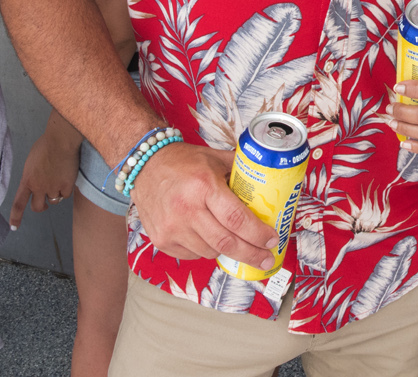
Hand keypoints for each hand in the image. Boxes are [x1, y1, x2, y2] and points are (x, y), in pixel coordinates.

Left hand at [10, 126, 80, 228]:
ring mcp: (53, 187)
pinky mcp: (66, 186)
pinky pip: (66, 195)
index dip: (16, 217)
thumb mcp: (32, 162)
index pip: (18, 203)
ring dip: (55, 194)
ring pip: (54, 201)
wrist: (60, 140)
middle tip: (44, 204)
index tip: (14, 227)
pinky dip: (66, 189)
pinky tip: (67, 178)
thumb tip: (36, 181)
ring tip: (59, 180)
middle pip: (38, 207)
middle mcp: (38, 187)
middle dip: (41, 207)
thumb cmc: (45, 145)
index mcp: (27, 180)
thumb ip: (32, 175)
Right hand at [128, 142, 277, 265]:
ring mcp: (172, 228)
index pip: (236, 218)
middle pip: (226, 242)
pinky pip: (192, 254)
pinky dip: (206, 250)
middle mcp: (186, 209)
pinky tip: (210, 238)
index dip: (257, 233)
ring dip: (228, 250)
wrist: (144, 165)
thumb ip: (241, 170)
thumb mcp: (215, 159)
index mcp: (204, 186)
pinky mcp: (161, 240)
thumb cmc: (183, 161)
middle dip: (251, 254)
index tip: (272, 239)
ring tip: (238, 243)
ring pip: (210, 251)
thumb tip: (271, 179)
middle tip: (266, 258)